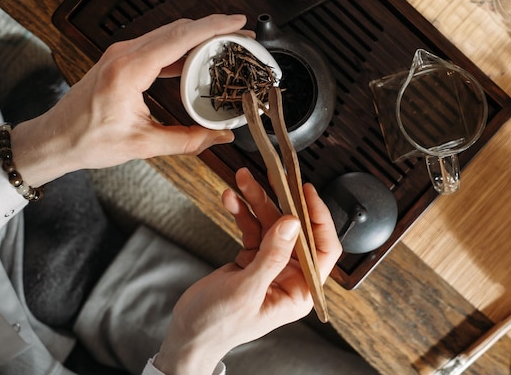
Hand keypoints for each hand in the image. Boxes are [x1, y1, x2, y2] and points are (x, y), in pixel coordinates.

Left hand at [10, 14, 246, 186]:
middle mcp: (124, 54)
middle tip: (240, 35)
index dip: (213, 27)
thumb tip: (220, 136)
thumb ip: (188, 140)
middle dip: (212, 28)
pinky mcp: (121, 61)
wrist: (56, 138)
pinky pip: (158, 46)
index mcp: (129, 69)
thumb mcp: (143, 144)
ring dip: (198, 36)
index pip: (180, 37)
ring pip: (168, 34)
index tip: (237, 23)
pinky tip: (197, 58)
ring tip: (225, 44)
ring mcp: (121, 54)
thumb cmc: (88, 139)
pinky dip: (182, 48)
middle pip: (177, 29)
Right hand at [154, 168, 341, 374]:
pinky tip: (231, 199)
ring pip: (270, 224)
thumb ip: (271, 257)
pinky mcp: (251, 259)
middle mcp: (289, 277)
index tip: (307, 193)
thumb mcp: (246, 290)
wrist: (188, 334)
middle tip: (271, 177)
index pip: (323, 249)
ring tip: (243, 181)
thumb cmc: (217, 325)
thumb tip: (293, 224)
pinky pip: (252, 229)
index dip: (319, 219)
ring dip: (256, 201)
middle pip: (294, 230)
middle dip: (280, 202)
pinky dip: (242, 213)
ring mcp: (270, 266)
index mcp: (299, 292)